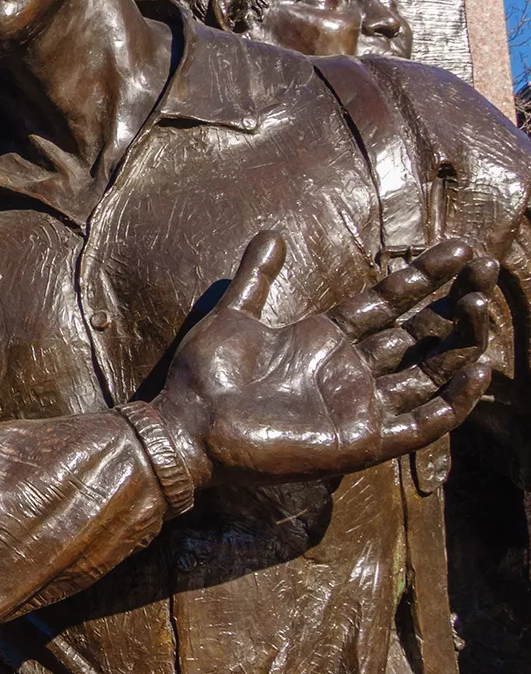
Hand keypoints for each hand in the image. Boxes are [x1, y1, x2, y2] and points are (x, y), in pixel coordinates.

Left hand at [154, 231, 494, 485]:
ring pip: (429, 374)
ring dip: (461, 345)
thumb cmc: (204, 377)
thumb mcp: (233, 315)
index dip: (425, 276)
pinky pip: (420, 424)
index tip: (461, 249)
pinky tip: (476, 372)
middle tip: (487, 271)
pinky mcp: (360, 441)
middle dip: (454, 304)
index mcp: (325, 339)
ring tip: (482, 307)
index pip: (389, 302)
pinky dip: (451, 402)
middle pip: (419, 334)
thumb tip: (272, 232)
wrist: (186, 426)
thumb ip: (257, 276)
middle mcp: (349, 371)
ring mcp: (358, 406)